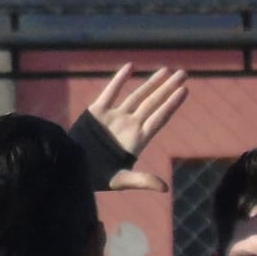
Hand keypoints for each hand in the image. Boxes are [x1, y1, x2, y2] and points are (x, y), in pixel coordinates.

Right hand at [86, 63, 188, 191]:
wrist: (72, 168)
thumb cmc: (97, 178)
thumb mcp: (120, 180)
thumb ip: (142, 181)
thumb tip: (165, 188)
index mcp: (137, 140)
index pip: (159, 118)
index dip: (172, 104)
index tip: (184, 90)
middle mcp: (129, 125)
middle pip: (153, 103)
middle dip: (168, 88)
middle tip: (184, 73)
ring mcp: (114, 117)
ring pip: (137, 95)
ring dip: (152, 82)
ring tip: (167, 70)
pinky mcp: (97, 112)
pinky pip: (111, 92)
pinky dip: (120, 79)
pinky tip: (131, 67)